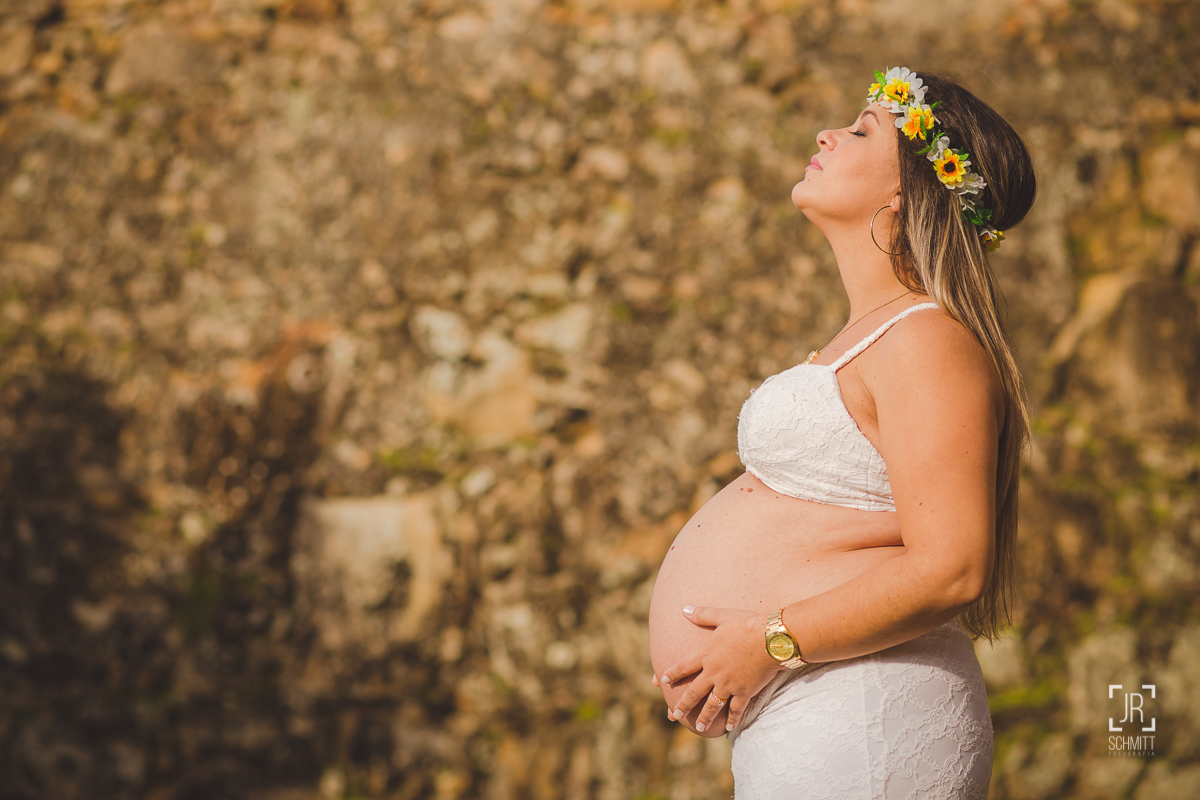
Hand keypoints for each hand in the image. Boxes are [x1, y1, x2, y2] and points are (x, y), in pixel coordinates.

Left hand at [659, 605, 781, 732]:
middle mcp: (714, 672)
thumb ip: (703, 614)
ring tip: (699, 728)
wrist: (771, 640)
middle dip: (683, 705)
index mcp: (706, 654)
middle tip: (674, 715)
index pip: (684, 666)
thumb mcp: (723, 616)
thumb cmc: (747, 624)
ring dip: (705, 717)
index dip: (672, 674)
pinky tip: (729, 728)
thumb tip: (684, 609)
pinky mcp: (744, 692)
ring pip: (713, 705)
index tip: (662, 681)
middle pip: (694, 691)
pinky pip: (736, 709)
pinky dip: (732, 719)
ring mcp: (729, 684)